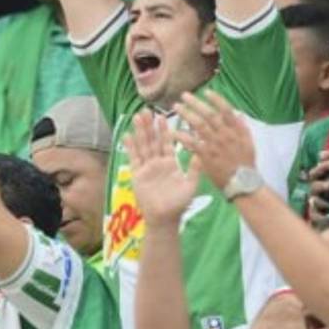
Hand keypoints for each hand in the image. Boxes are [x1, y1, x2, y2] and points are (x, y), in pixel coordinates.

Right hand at [125, 110, 198, 227]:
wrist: (164, 218)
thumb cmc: (179, 204)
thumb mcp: (190, 185)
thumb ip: (195, 169)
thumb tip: (201, 153)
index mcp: (170, 163)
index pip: (167, 143)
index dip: (165, 130)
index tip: (163, 116)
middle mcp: (158, 163)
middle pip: (153, 140)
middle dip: (150, 126)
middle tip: (146, 110)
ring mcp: (146, 168)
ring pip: (143, 146)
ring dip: (140, 132)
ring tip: (137, 117)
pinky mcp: (137, 174)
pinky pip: (134, 158)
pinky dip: (130, 147)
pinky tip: (127, 135)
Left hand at [173, 90, 256, 189]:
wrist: (242, 182)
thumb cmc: (245, 162)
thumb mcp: (249, 142)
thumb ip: (242, 126)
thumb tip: (237, 112)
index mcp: (237, 130)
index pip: (227, 110)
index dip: (217, 100)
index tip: (207, 92)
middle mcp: (225, 135)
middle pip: (209, 115)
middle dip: (196, 103)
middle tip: (184, 95)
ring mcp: (215, 145)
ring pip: (199, 126)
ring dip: (186, 114)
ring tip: (176, 107)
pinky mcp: (205, 156)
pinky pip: (191, 143)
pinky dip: (182, 136)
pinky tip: (172, 131)